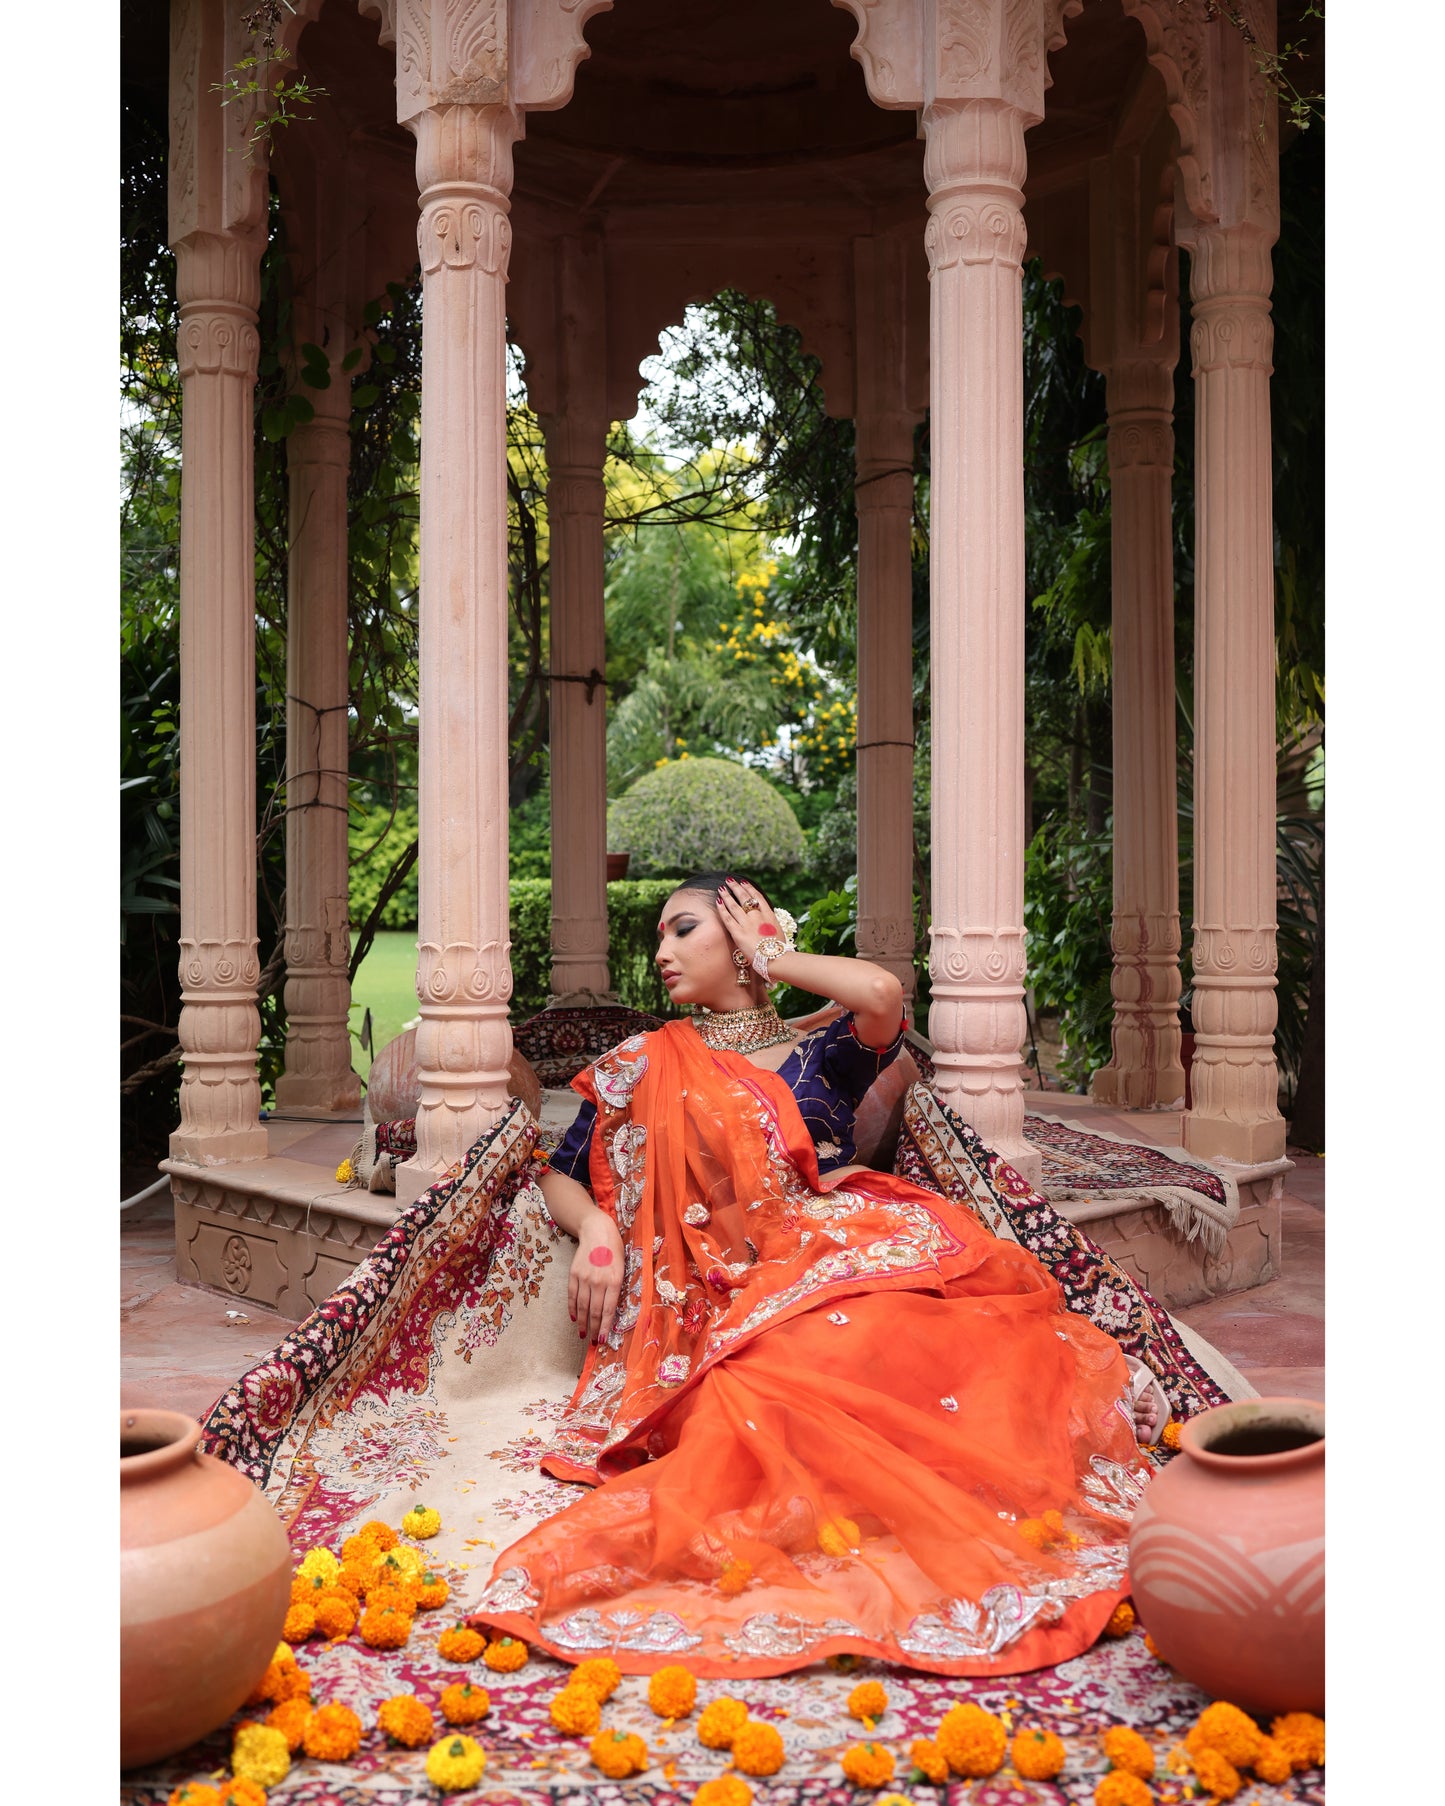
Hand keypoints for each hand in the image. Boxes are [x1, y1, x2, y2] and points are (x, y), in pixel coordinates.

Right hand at [569, 1208, 624, 1344]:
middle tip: (592, 1342)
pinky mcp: (574, 1273)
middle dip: (593, 1329)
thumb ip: (616, 1288)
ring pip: (581, 1306)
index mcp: (614, 1281)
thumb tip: (611, 1310)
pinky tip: (573, 1318)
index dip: (604, 1327)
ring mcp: (584, 1277)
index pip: (608, 1310)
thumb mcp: (622, 1268)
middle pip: (593, 1311)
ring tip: (582, 1334)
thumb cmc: (614, 1250)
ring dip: (581, 1323)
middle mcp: (598, 1281)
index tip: (602, 1340)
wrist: (597, 1231)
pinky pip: (572, 1295)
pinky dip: (572, 1308)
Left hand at [714, 876, 772, 966]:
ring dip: (727, 895)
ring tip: (721, 888)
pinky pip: (727, 918)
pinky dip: (722, 909)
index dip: (749, 888)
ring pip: (734, 906)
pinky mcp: (738, 933)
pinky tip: (718, 902)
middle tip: (730, 880)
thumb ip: (770, 924)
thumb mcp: (778, 932)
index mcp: (769, 915)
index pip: (757, 897)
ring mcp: (747, 924)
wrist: (775, 958)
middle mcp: (757, 916)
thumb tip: (767, 922)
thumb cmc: (778, 949)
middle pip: (745, 898)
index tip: (743, 882)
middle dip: (736, 887)